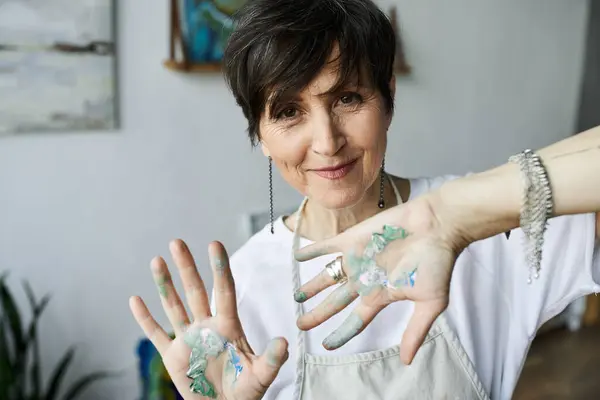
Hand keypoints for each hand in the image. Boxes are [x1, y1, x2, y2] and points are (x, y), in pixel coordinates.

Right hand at [130, 240, 288, 398]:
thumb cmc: (246, 392)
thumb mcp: (262, 375)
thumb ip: (272, 359)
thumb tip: (283, 342)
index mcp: (228, 326)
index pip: (224, 290)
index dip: (220, 267)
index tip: (214, 244)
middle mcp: (206, 326)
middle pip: (195, 290)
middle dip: (186, 266)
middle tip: (177, 242)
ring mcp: (188, 339)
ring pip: (173, 305)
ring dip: (164, 284)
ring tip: (157, 260)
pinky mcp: (172, 355)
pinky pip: (156, 333)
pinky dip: (144, 318)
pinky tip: (135, 300)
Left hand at [294, 193, 463, 364]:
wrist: (437, 226)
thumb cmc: (437, 263)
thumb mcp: (430, 303)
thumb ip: (416, 330)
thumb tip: (406, 361)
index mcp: (381, 295)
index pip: (356, 321)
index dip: (341, 333)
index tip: (326, 345)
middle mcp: (365, 279)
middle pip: (336, 302)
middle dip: (318, 314)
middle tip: (300, 324)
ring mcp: (357, 259)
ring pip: (328, 276)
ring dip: (312, 286)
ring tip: (296, 295)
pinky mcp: (353, 239)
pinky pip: (326, 246)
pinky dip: (312, 251)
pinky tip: (297, 256)